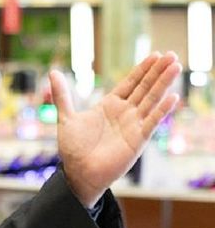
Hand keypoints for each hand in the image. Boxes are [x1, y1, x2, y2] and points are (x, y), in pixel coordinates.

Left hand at [49, 52, 181, 207]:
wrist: (79, 173)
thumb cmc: (74, 148)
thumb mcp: (66, 117)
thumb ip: (62, 95)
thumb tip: (52, 72)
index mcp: (109, 105)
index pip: (130, 83)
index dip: (142, 69)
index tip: (155, 55)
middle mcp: (125, 113)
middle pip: (144, 87)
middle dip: (157, 71)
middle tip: (171, 54)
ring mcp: (133, 125)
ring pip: (151, 100)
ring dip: (163, 84)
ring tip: (175, 66)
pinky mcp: (137, 139)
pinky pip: (151, 121)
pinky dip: (161, 109)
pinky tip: (172, 96)